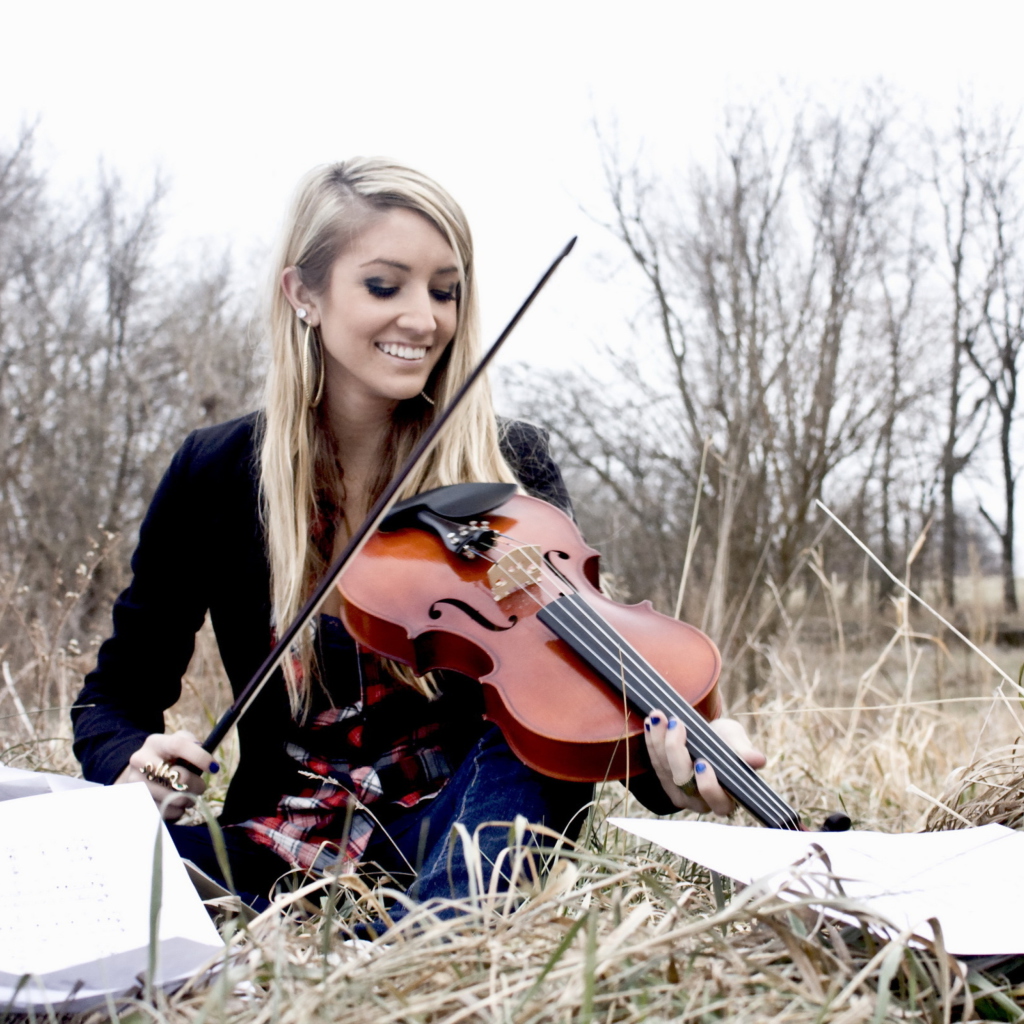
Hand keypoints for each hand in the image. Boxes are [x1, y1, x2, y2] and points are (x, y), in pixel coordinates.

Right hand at [114, 730, 217, 821]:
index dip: (199, 756)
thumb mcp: (178, 743)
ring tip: (187, 795)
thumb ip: (193, 744)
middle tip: (200, 786)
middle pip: (178, 776)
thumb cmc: (168, 758)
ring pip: (173, 797)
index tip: (214, 768)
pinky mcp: (135, 802)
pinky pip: (164, 811)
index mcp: (155, 742)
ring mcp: (135, 782)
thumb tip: (206, 757)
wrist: (139, 773)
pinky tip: (175, 803)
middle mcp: (140, 760)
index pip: (178, 745)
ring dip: (188, 799)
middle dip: (196, 784)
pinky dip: (176, 810)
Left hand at [643, 710, 765, 814]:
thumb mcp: (736, 741)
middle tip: (676, 722)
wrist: (709, 737)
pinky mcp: (665, 782)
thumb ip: (743, 751)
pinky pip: (655, 763)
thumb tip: (758, 760)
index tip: (702, 762)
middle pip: (685, 782)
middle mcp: (702, 801)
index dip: (709, 785)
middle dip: (676, 750)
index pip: (717, 800)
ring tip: (659, 716)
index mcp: (727, 797)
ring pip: (665, 770)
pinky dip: (652, 741)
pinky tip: (651, 723)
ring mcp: (681, 793)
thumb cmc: (727, 742)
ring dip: (659, 740)